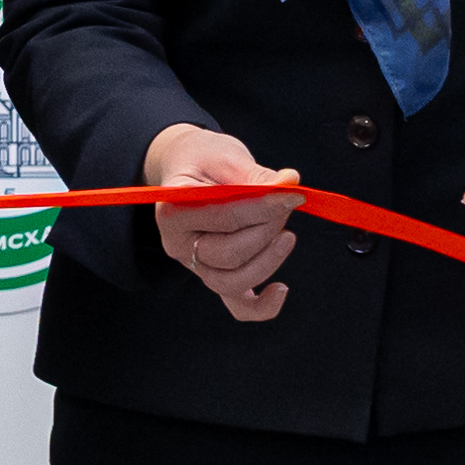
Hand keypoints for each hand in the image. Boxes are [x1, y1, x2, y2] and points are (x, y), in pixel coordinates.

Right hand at [143, 124, 302, 322]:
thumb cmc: (206, 160)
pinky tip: (282, 290)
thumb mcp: (226, 157)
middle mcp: (179, 245)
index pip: (224, 218)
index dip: (264, 207)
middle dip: (267, 230)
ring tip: (287, 234)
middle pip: (228, 255)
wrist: (191, 169)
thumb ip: (255, 176)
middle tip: (287, 204)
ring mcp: (196, 266)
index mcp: (172, 211)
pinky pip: (238, 305)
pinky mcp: (216, 276)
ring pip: (233, 282)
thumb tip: (289, 184)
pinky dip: (261, 307)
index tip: (292, 194)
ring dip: (269, 260)